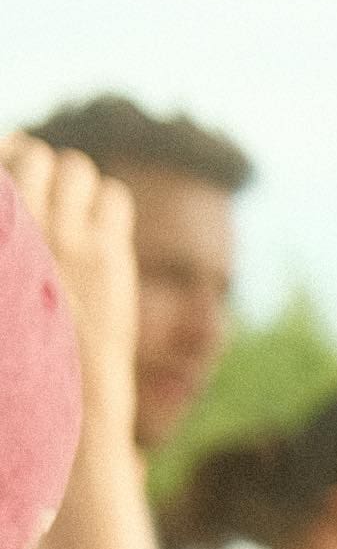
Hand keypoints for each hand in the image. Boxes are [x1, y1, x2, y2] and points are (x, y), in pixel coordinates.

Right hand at [1, 136, 138, 440]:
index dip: (5, 160)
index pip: (0, 161)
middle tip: (43, 196)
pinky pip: (113, 196)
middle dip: (37, 167)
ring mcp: (65, 237)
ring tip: (71, 212)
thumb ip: (12, 232)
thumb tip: (14, 164)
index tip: (9, 176)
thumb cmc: (20, 342)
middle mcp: (22, 228)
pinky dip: (107, 204)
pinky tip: (99, 230)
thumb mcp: (9, 285)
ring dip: (73, 182)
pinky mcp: (106, 253)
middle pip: (33, 154)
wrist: (59, 394)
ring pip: (75, 169)